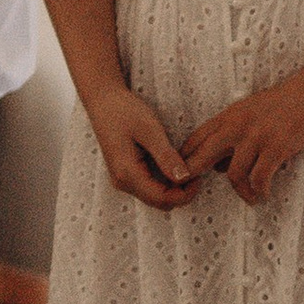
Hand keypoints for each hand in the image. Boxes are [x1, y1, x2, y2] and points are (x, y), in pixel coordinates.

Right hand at [86, 84, 196, 209]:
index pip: (162, 199)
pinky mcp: (126, 174)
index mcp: (127, 174)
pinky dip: (165, 182)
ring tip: (186, 165)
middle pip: (159, 202)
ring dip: (174, 188)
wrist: (103, 100)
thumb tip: (183, 178)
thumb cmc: (124, 110)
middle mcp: (123, 182)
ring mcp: (123, 180)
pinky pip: (150, 187)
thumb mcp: (150, 130)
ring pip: (155, 197)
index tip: (200, 176)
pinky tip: (173, 164)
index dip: (185, 194)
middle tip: (197, 170)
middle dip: (181, 192)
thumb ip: (166, 156)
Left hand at [181, 61, 303, 206]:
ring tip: (251, 197)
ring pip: (233, 174)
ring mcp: (257, 136)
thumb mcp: (252, 112)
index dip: (184, 160)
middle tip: (194, 192)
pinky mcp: (277, 146)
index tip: (185, 176)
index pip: (195, 139)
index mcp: (229, 115)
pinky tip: (265, 194)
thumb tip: (218, 167)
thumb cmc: (288, 101)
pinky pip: (260, 178)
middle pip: (202, 157)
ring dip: (241, 192)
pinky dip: (260, 191)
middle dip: (193, 177)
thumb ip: (234, 136)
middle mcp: (237, 125)